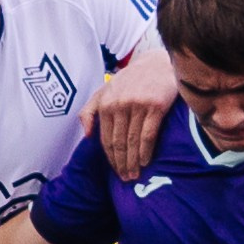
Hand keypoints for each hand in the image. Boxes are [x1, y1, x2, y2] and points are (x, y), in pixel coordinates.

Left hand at [83, 48, 177, 182]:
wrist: (158, 63)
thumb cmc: (131, 79)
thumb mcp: (105, 89)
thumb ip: (90, 109)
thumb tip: (86, 134)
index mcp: (106, 103)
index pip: (106, 138)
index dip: (110, 158)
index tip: (116, 172)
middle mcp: (119, 104)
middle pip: (118, 142)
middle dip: (121, 164)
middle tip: (126, 179)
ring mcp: (138, 105)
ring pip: (132, 141)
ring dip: (133, 161)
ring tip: (135, 175)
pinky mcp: (156, 106)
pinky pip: (148, 134)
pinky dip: (146, 151)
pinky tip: (145, 161)